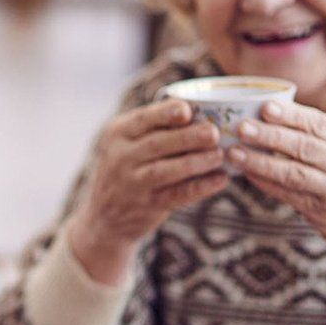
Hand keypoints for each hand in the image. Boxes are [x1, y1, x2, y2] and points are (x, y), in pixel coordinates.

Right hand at [68, 99, 227, 284]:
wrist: (105, 215)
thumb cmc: (128, 167)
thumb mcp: (128, 143)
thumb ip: (154, 127)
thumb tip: (200, 109)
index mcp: (117, 133)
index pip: (142, 119)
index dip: (165, 113)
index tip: (188, 110)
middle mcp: (120, 156)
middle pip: (157, 143)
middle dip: (188, 137)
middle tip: (214, 133)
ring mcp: (132, 182)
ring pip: (166, 170)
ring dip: (196, 162)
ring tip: (220, 155)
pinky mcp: (146, 205)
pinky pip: (177, 195)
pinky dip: (200, 187)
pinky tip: (220, 180)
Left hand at [226, 100, 325, 293]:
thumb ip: (325, 136)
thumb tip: (273, 113)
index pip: (321, 124)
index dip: (292, 116)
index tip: (265, 107)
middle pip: (305, 147)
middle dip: (271, 136)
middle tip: (242, 127)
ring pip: (294, 174)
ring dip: (261, 162)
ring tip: (235, 152)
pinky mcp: (324, 214)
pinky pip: (289, 195)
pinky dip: (266, 184)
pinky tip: (247, 174)